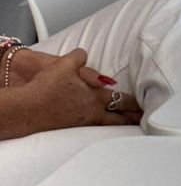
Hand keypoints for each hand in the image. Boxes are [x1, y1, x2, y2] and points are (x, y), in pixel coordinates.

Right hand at [13, 49, 141, 130]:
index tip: (147, 104)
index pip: (122, 99)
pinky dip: (104, 129)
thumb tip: (84, 55)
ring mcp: (83, 123)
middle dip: (133, 117)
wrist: (29, 108)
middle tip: (146, 120)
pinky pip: (94, 130)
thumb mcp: (64, 64)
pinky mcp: (72, 129)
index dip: (135, 102)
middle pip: (119, 117)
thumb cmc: (47, 87)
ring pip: (108, 125)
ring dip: (121, 125)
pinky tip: (104, 130)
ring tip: (131, 128)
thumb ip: (79, 58)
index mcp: (95, 97)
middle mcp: (93, 112)